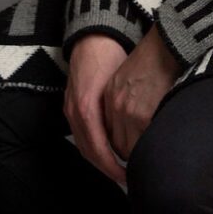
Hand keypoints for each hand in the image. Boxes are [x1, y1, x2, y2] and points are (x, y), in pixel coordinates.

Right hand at [64, 34, 129, 186]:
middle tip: (125, 177)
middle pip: (88, 151)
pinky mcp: (70, 105)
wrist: (92, 36)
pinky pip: (79, 134)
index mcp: (87, 108)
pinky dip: (92, 146)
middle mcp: (74, 111)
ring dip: (98, 159)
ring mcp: (69, 108)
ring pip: (83, 144)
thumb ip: (125, 109)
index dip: (112, 165)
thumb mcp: (121, 82)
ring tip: (118, 168)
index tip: (127, 175)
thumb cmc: (110, 56)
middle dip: (106, 167)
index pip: (98, 148)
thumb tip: (142, 133)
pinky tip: (106, 150)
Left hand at [102, 24, 182, 161]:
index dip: (121, 144)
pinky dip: (150, 146)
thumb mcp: (130, 75)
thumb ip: (126, 98)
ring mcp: (127, 112)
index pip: (109, 132)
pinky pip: (143, 142)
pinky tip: (160, 145)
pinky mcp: (143, 116)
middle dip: (130, 154)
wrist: (166, 43)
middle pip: (117, 144)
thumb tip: (135, 120)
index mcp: (110, 94)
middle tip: (143, 158)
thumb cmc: (155, 56)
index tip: (132, 149)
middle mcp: (115, 105)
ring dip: (139, 154)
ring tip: (153, 155)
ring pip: (129, 148)